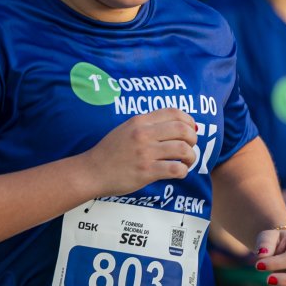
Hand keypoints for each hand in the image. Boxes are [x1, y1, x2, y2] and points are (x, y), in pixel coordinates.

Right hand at [79, 108, 198, 195]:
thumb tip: (176, 125)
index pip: (174, 112)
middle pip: (183, 130)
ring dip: (191, 157)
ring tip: (186, 162)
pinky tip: (178, 172)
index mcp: (140, 121)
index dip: (189, 121)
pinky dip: (183, 171)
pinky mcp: (146, 171)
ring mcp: (145, 153)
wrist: (92, 171)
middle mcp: (144, 134)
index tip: (191, 130)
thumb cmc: (110, 152)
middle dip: (193, 139)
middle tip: (190, 147)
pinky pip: (176, 169)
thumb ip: (148, 125)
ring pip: (183, 149)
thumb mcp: (126, 129)